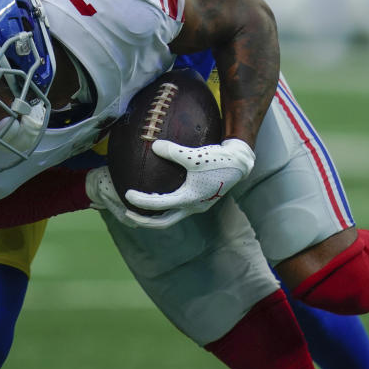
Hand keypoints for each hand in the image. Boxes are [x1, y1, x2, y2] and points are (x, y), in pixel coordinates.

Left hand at [124, 138, 254, 217]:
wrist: (240, 163)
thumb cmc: (218, 159)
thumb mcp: (195, 155)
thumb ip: (173, 151)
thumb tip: (154, 145)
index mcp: (189, 199)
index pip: (159, 205)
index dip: (141, 201)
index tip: (127, 194)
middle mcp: (193, 207)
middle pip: (164, 222)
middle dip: (145, 221)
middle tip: (129, 214)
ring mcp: (198, 206)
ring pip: (172, 217)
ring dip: (156, 216)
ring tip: (142, 208)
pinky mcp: (201, 200)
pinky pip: (179, 207)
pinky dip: (167, 205)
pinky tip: (161, 192)